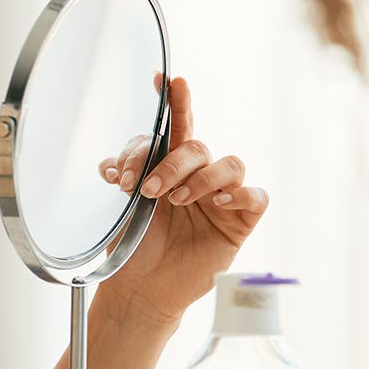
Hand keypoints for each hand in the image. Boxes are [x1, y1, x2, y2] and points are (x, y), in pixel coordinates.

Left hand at [95, 76, 268, 322]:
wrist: (142, 288)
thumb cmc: (136, 246)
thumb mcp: (122, 208)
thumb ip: (125, 179)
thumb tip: (113, 165)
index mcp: (170, 165)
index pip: (176, 127)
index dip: (175, 100)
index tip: (164, 80)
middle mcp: (199, 176)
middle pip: (196, 146)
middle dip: (168, 163)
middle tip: (146, 189)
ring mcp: (222, 197)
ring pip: (229, 164)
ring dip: (201, 177)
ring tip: (176, 200)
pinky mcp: (240, 222)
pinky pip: (256, 197)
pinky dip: (241, 193)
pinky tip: (221, 201)